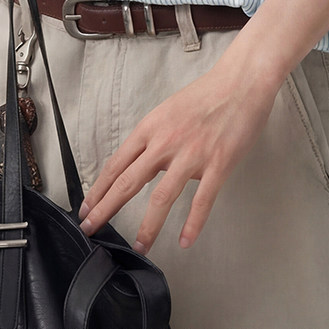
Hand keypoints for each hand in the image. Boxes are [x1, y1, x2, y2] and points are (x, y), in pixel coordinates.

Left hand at [76, 52, 281, 253]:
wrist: (241, 82)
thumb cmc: (207, 95)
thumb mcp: (168, 111)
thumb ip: (153, 138)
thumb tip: (140, 165)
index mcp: (151, 128)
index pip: (117, 164)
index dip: (99, 189)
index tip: (87, 207)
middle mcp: (166, 142)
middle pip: (129, 183)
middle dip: (106, 209)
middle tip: (91, 229)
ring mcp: (192, 155)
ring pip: (162, 197)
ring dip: (148, 227)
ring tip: (139, 247)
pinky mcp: (218, 164)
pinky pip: (202, 201)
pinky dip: (192, 224)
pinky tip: (185, 241)